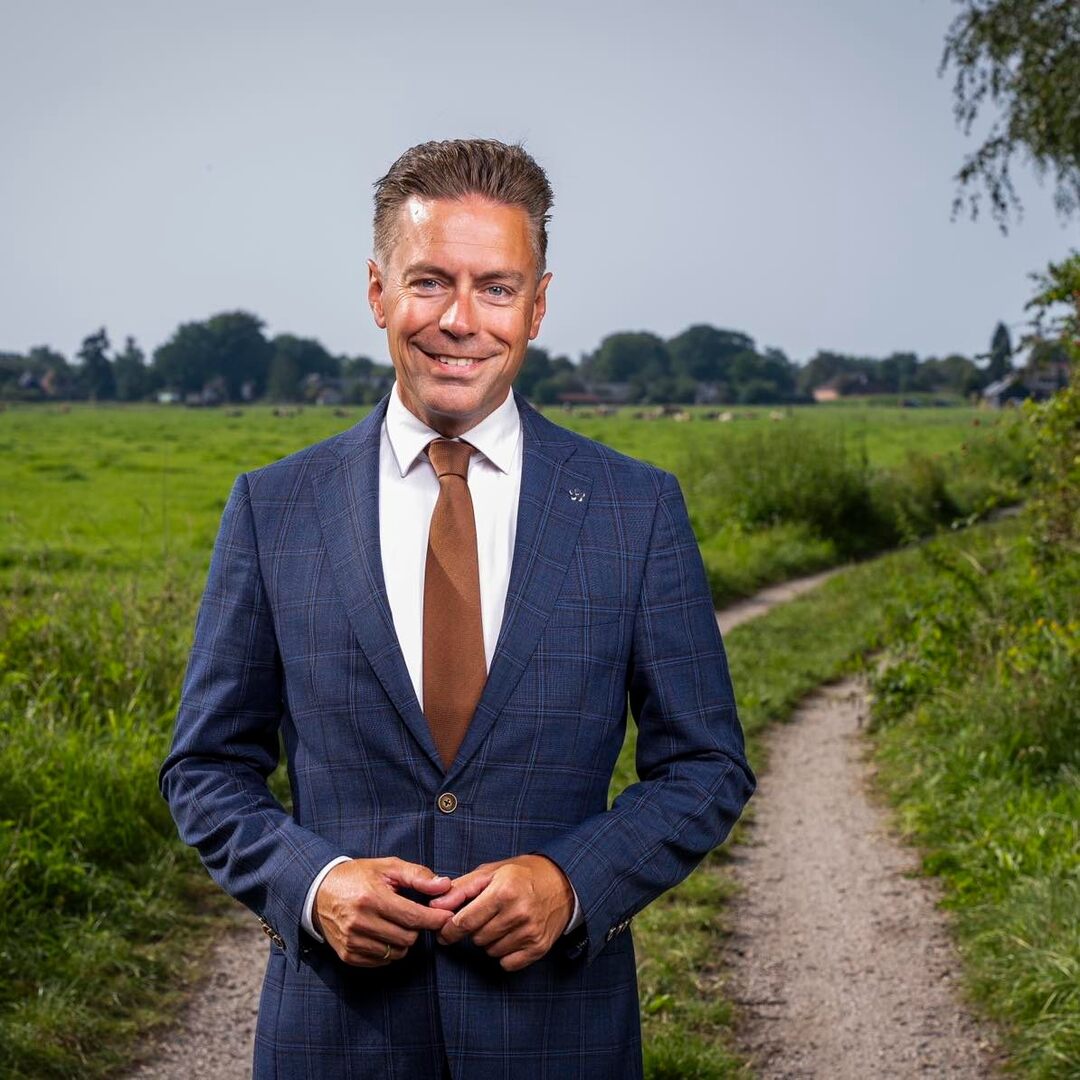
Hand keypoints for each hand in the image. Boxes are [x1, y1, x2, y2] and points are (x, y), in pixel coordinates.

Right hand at [314, 857, 453, 966]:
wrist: (320, 890)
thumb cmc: (358, 876)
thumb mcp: (388, 867)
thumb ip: (418, 875)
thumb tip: (444, 885)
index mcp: (372, 898)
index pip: (413, 917)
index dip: (434, 919)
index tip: (447, 917)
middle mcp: (360, 922)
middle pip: (407, 937)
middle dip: (417, 928)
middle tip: (413, 915)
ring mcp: (352, 941)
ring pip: (396, 952)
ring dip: (403, 940)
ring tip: (397, 923)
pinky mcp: (348, 955)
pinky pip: (381, 961)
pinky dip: (388, 950)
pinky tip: (384, 933)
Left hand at [429, 855, 574, 970]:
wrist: (563, 883)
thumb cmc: (522, 875)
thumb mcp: (491, 872)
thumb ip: (461, 888)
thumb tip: (435, 905)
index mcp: (504, 890)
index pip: (464, 921)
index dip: (449, 929)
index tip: (444, 931)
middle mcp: (518, 912)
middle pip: (477, 938)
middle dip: (474, 930)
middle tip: (485, 916)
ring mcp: (530, 932)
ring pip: (490, 951)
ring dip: (489, 941)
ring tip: (501, 922)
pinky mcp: (538, 948)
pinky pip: (506, 963)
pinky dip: (504, 953)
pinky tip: (511, 935)